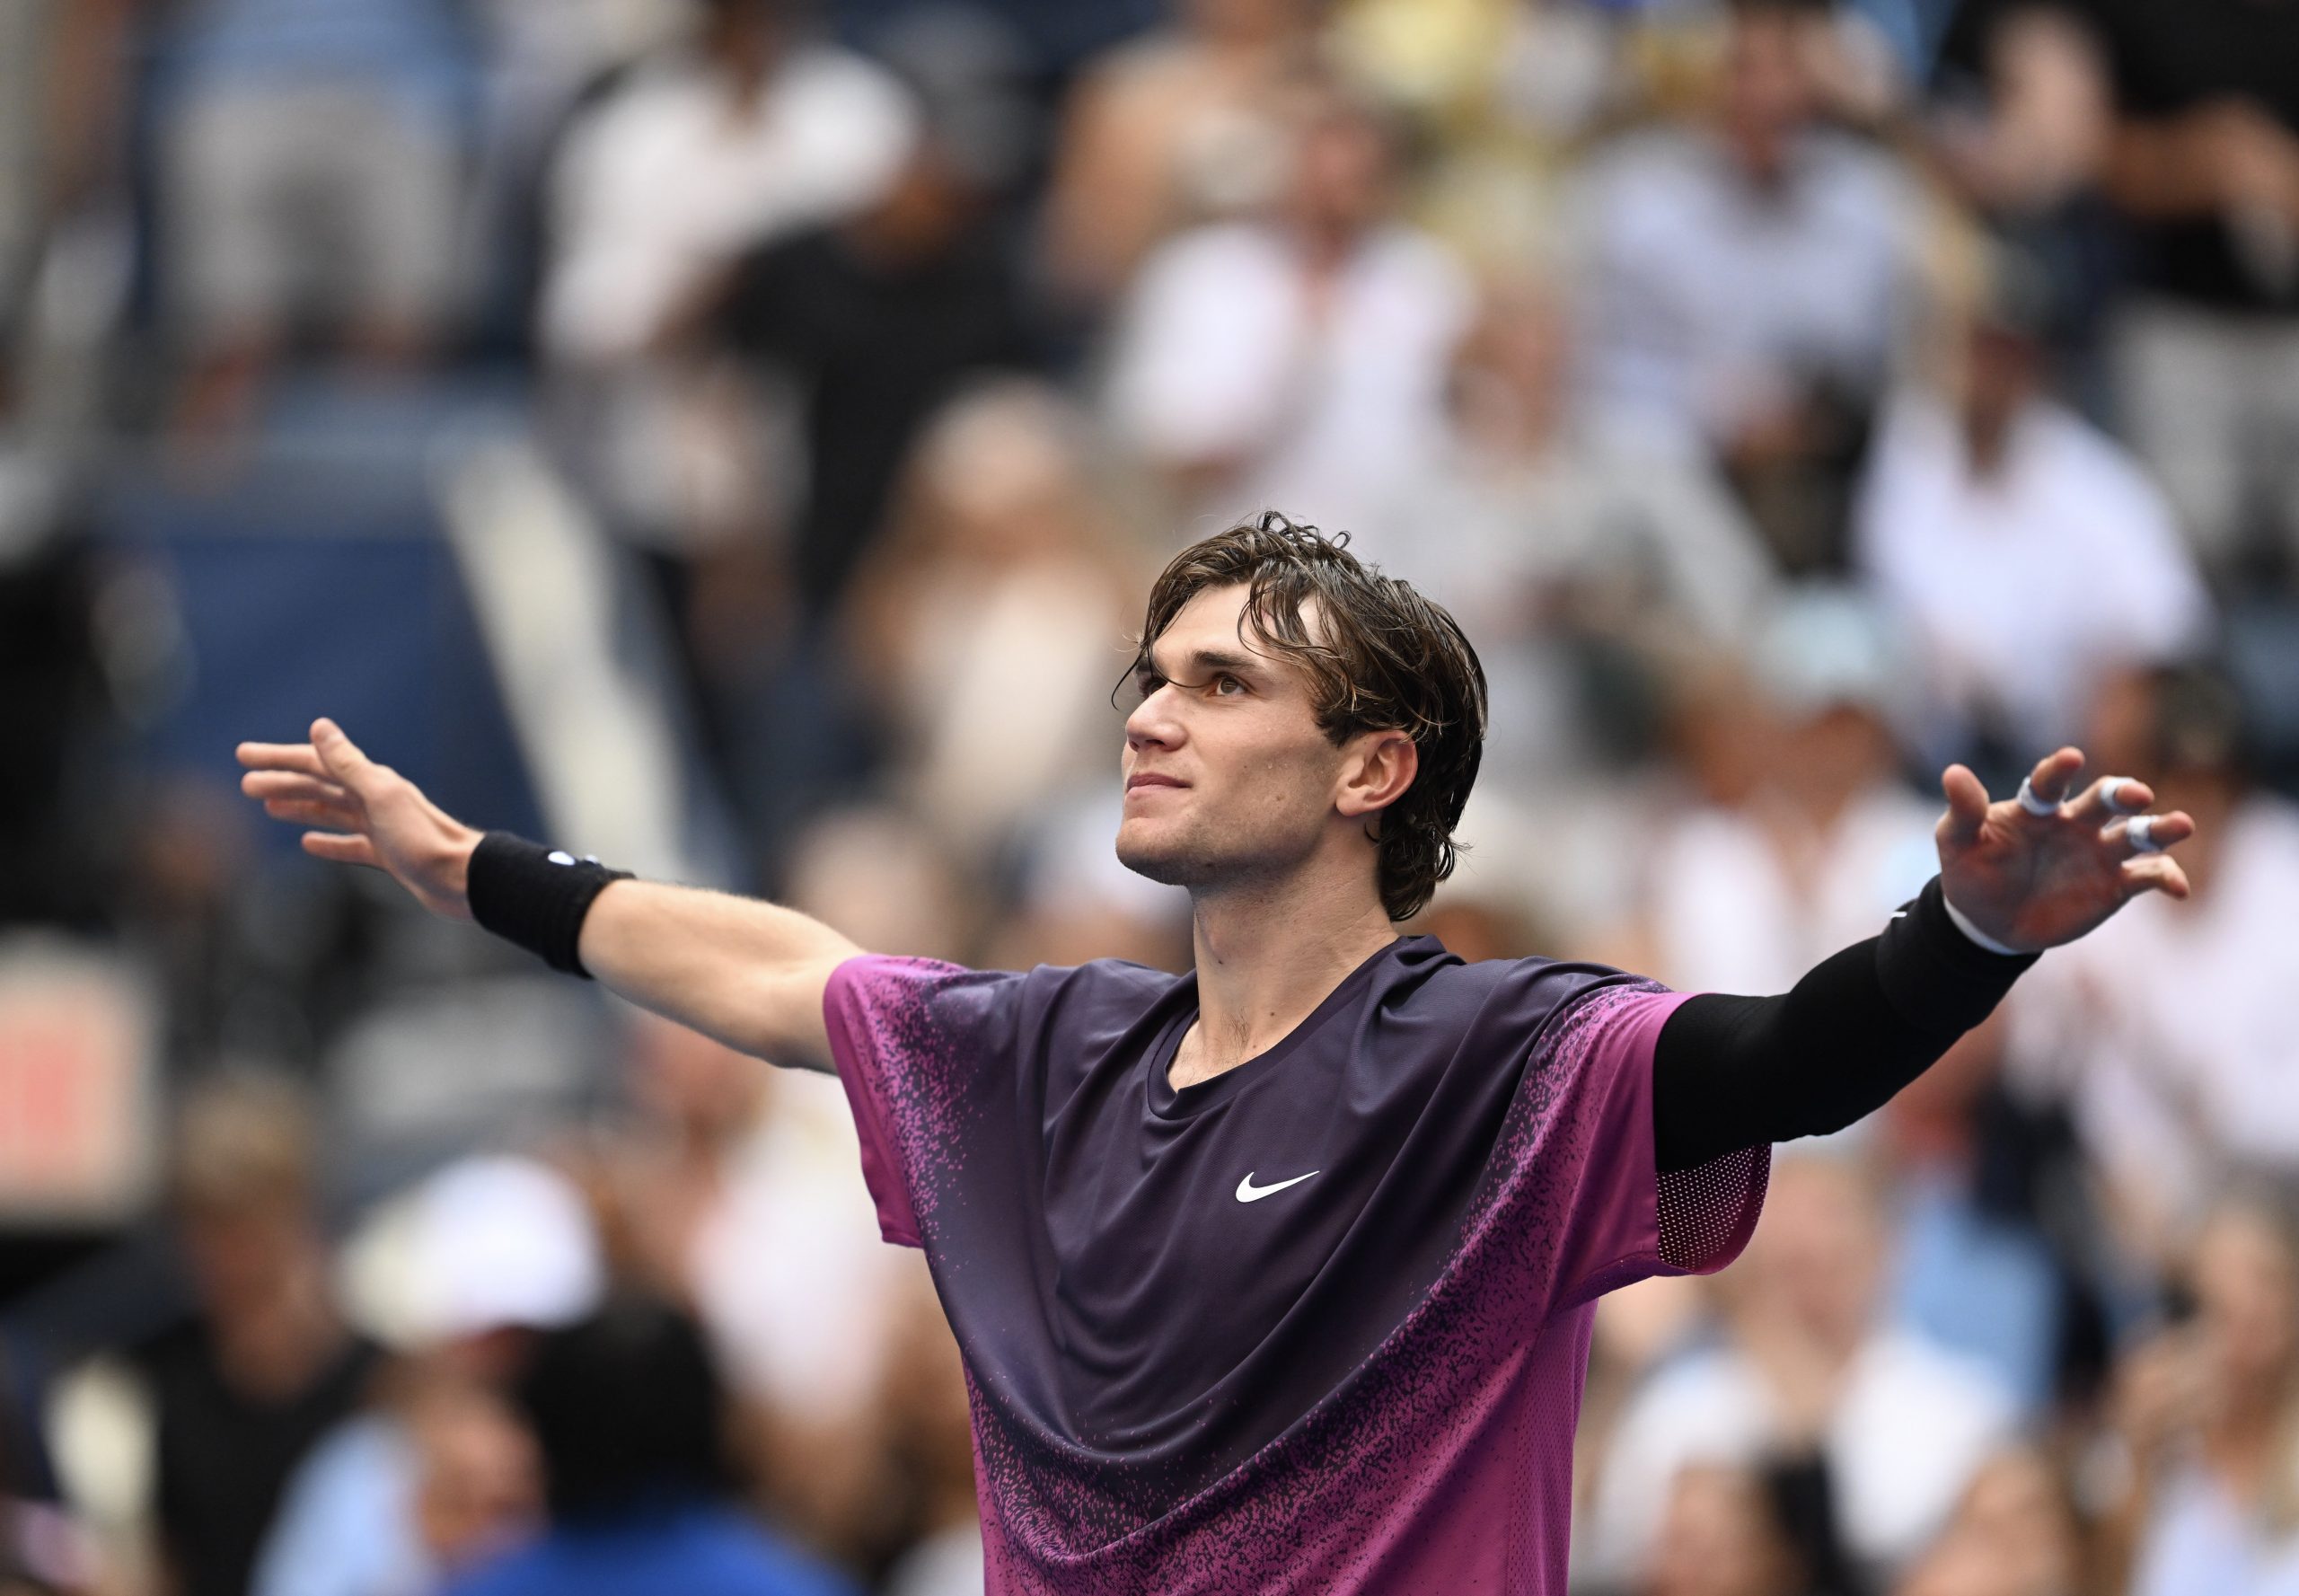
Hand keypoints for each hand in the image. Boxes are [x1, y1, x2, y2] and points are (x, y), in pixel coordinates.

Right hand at [235, 718, 482, 920]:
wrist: (463, 879)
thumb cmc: (424, 839)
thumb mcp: (381, 797)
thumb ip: (348, 764)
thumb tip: (320, 726)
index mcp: (372, 782)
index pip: (316, 763)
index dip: (280, 758)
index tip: (244, 755)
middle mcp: (376, 800)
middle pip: (320, 786)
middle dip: (283, 782)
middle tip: (245, 784)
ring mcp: (382, 828)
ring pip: (332, 812)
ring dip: (300, 807)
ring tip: (268, 806)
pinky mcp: (389, 855)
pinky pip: (351, 844)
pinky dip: (328, 841)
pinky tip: (309, 843)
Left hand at [1937, 747, 2193, 953]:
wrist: (1989, 922)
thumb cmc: (1972, 872)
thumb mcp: (1957, 843)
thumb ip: (1963, 811)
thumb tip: (1952, 772)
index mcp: (2037, 808)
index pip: (2049, 782)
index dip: (2059, 769)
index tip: (2070, 759)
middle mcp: (2076, 823)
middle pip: (2106, 799)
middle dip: (2123, 793)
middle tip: (2138, 795)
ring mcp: (2099, 853)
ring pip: (2139, 833)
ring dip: (2161, 829)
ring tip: (2182, 825)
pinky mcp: (2116, 885)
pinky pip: (2148, 876)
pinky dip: (2167, 878)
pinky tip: (2179, 888)